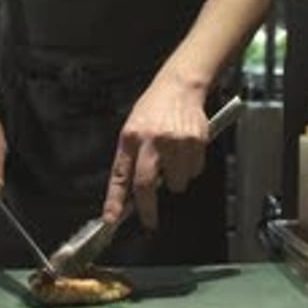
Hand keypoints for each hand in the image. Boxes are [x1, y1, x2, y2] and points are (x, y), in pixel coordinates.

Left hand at [103, 74, 208, 229]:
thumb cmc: (154, 108)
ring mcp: (176, 142)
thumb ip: (130, 158)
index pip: (121, 175)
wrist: (180, 86)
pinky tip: (185, 152)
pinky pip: (194, 172)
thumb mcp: (133, 128)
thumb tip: (128, 192)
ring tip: (172, 161)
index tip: (111, 218)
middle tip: (149, 221)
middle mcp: (152, 140)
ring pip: (176, 183)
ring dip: (174, 181)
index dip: (115, 200)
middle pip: (146, 185)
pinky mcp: (196, 142)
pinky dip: (189, 169)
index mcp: (132, 137)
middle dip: (148, 209)